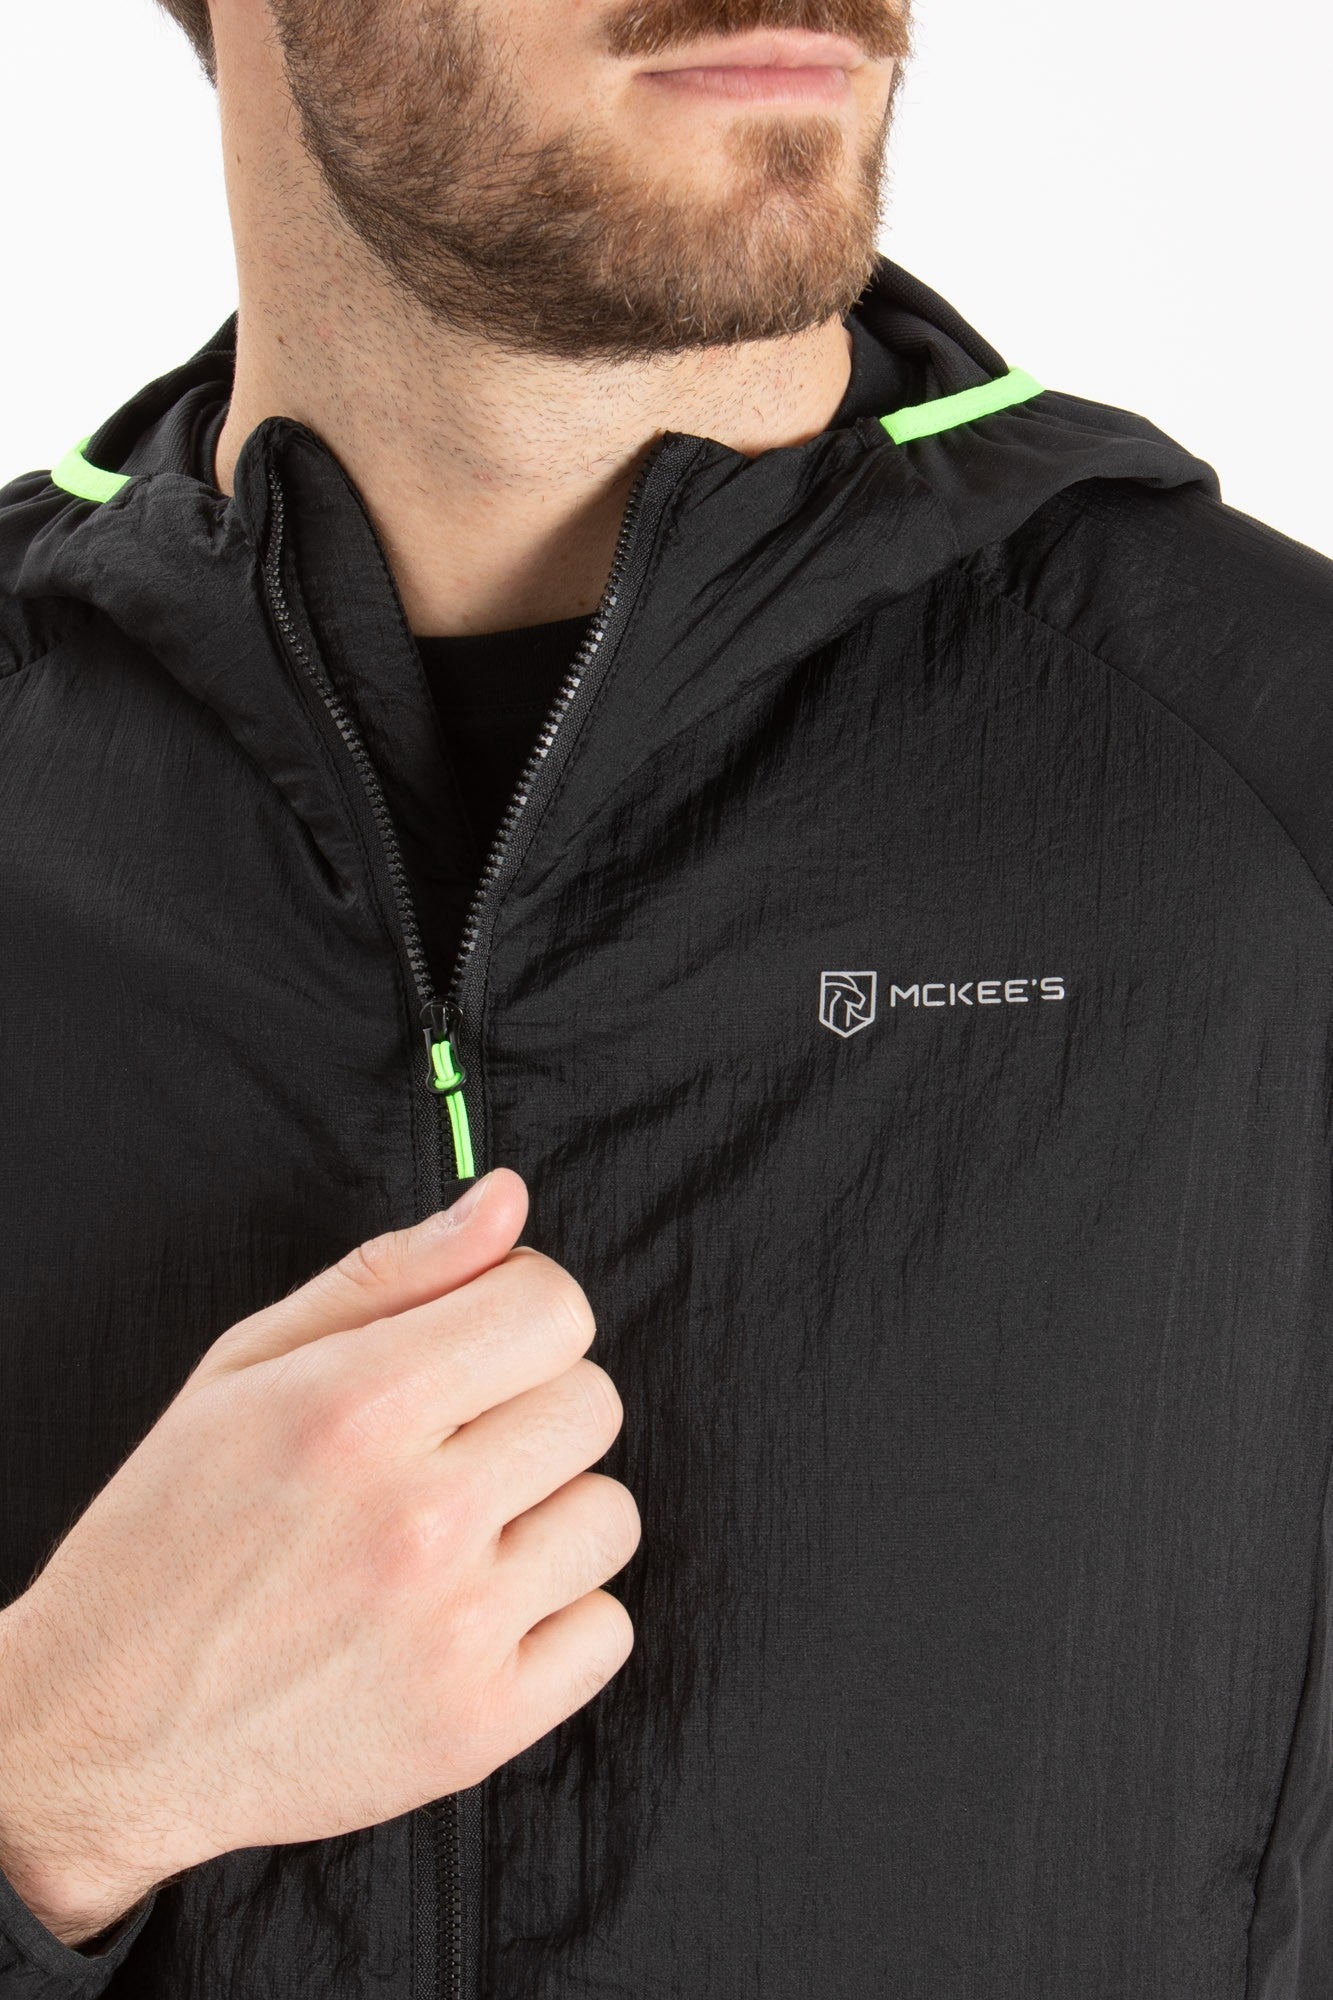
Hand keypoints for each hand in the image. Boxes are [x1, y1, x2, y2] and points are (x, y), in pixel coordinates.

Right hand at [0, 1168, 638, 1944]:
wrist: (102, 1736)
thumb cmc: (170, 1536)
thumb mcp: (246, 1369)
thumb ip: (391, 1272)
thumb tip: (508, 1199)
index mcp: (359, 1407)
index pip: (553, 1308)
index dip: (517, 1315)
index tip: (474, 1351)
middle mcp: (420, 1515)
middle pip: (593, 1404)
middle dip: (528, 1413)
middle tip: (443, 1455)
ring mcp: (457, 1630)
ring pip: (610, 1515)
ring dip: (544, 1519)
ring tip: (448, 1544)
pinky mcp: (481, 1727)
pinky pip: (607, 1630)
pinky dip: (553, 1623)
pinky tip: (466, 1620)